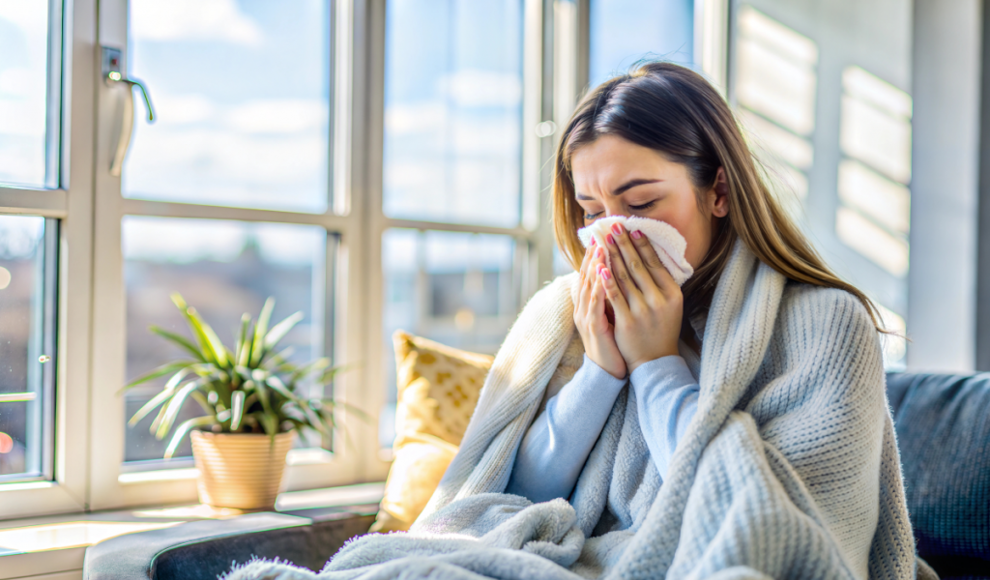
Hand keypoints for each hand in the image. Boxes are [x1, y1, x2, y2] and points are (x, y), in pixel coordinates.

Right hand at [573, 241, 626, 378]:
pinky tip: (602, 274)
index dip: (593, 256)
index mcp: (587, 304)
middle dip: (592, 255)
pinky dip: (598, 288)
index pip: (589, 274)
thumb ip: (612, 296)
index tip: (601, 237)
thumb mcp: (611, 314)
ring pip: (588, 287)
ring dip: (593, 267)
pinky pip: (594, 304)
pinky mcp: (593, 327)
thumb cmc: (613, 341)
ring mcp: (586, 317)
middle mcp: (583, 308)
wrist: (608, 370)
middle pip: (585, 276)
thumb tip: (619, 275)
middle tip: (600, 235)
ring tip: (600, 248)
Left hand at [598, 222, 682, 372]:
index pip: (655, 263)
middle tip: (614, 226)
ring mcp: (643, 311)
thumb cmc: (660, 328)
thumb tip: (648, 253)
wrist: (654, 360)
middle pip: (638, 266)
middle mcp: (660, 300)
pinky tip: (599, 266)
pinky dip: (606, 280)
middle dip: (624, 244)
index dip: (642, 244)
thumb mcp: (669, 304)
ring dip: (612, 255)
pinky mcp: (627, 321)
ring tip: (604, 239)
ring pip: (624, 277)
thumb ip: (660, 282)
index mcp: (672, 293)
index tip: (632, 229)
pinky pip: (614, 296)